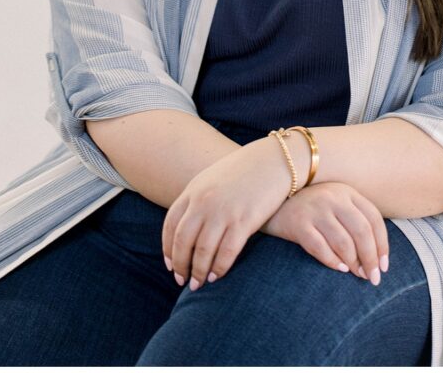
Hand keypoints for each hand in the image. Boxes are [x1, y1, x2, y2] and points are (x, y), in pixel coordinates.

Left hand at [162, 137, 292, 290]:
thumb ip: (198, 199)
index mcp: (194, 190)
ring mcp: (223, 212)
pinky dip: (219, 268)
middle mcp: (204, 201)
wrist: (274, 159)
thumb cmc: (245, 171)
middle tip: (181, 280)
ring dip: (198, 271)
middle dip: (181, 264)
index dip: (168, 249)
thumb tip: (187, 225)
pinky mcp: (244, 221)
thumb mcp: (213, 178)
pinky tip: (217, 276)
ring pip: (203, 251)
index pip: (171, 225)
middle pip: (183, 241)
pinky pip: (226, 252)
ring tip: (199, 284)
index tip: (170, 265)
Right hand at [261, 181, 389, 284]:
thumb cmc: (311, 208)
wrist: (272, 200)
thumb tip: (376, 258)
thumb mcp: (335, 205)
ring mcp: (314, 209)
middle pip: (361, 231)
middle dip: (371, 258)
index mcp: (346, 191)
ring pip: (343, 241)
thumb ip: (354, 220)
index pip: (373, 218)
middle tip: (373, 278)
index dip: (382, 244)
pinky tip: (340, 269)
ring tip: (358, 275)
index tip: (384, 266)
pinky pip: (320, 247)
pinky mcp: (298, 223)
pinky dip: (333, 261)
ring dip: (354, 263)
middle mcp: (332, 197)